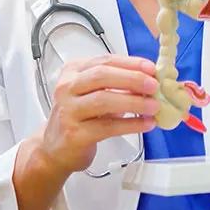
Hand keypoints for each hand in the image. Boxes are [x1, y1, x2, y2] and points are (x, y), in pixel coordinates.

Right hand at [35, 55, 159, 175]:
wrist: (55, 149)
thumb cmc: (80, 117)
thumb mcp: (94, 93)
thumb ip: (117, 83)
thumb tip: (151, 79)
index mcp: (73, 72)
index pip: (105, 60)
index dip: (131, 63)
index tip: (151, 69)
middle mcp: (67, 88)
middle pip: (102, 76)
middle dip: (132, 79)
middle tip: (154, 86)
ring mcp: (68, 111)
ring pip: (104, 100)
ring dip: (134, 102)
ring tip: (153, 106)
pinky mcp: (75, 134)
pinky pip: (107, 126)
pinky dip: (131, 124)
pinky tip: (146, 124)